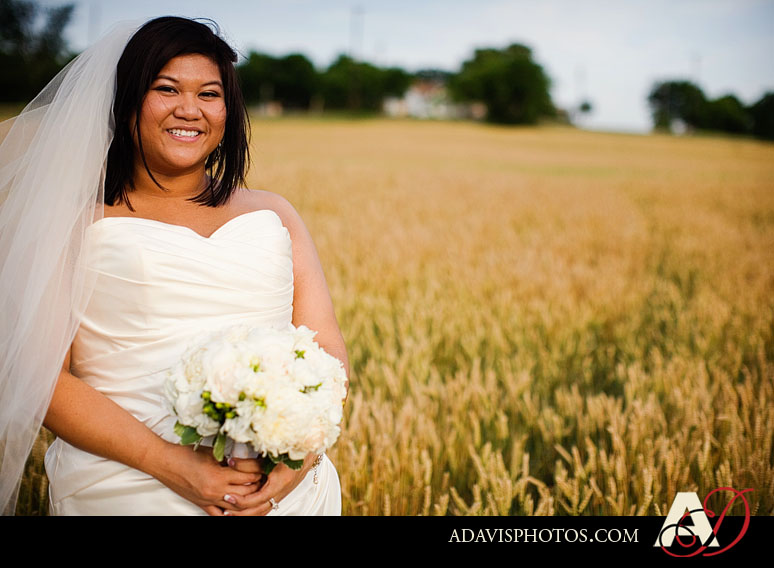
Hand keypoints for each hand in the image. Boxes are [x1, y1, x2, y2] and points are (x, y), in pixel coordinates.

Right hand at [148, 442, 263, 515]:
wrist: (165, 462)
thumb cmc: (186, 454)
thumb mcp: (213, 453)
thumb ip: (229, 460)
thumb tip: (244, 462)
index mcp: (219, 476)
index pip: (247, 478)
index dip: (258, 472)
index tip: (264, 467)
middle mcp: (215, 491)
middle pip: (245, 493)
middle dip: (256, 486)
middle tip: (263, 479)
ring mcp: (208, 500)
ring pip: (235, 505)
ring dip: (246, 499)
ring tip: (253, 491)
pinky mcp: (201, 504)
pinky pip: (219, 514)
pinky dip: (230, 512)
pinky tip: (237, 508)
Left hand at [223, 454, 317, 515]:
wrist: (309, 449)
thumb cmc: (292, 450)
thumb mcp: (268, 456)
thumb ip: (249, 462)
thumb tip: (231, 463)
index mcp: (279, 483)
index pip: (257, 499)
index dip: (241, 500)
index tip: (228, 497)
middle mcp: (281, 491)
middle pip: (259, 510)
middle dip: (241, 512)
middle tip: (225, 511)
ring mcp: (282, 493)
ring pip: (264, 510)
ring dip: (247, 513)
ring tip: (232, 513)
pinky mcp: (281, 492)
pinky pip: (267, 506)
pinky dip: (255, 510)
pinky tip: (247, 510)